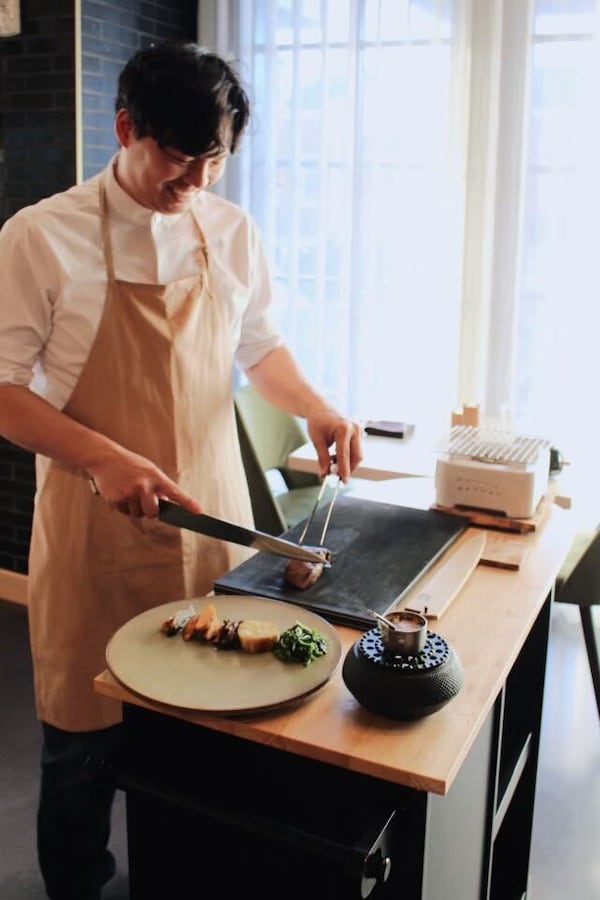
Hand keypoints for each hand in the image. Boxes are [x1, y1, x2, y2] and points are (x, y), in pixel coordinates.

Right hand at [87, 448, 202, 517]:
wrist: (105, 457)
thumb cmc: (130, 464)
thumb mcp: (149, 471)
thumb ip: (158, 487)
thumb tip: (165, 504)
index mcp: (156, 477)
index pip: (175, 492)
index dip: (188, 503)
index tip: (199, 512)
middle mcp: (144, 485)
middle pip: (153, 512)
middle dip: (150, 510)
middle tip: (143, 499)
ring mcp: (130, 492)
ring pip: (137, 513)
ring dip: (134, 507)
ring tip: (128, 490)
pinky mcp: (116, 499)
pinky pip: (124, 512)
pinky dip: (122, 506)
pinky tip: (119, 492)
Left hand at [306, 412, 362, 482]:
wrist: (321, 408)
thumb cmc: (317, 423)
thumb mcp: (317, 441)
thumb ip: (322, 458)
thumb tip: (325, 474)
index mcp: (343, 429)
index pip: (344, 455)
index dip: (344, 470)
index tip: (343, 482)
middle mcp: (354, 428)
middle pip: (357, 456)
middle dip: (349, 468)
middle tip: (338, 478)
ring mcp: (359, 429)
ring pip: (358, 454)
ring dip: (348, 463)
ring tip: (333, 463)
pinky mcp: (360, 432)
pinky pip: (357, 449)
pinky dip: (349, 456)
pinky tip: (337, 456)